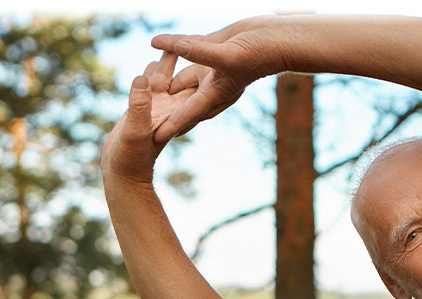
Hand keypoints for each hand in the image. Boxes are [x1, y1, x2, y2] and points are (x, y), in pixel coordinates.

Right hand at [101, 52, 194, 184]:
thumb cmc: (131, 158)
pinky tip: (151, 64)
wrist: (122, 174)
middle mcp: (169, 109)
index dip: (198, 67)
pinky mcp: (143, 110)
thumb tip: (143, 80)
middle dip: (187, 59)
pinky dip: (150, 75)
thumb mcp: (135, 130)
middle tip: (195, 35)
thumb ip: (139, 105)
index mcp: (174, 112)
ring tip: (174, 42)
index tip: (204, 46)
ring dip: (168, 63)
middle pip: (181, 77)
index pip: (190, 83)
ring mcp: (157, 110)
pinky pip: (148, 88)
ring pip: (164, 80)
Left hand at [150, 16, 285, 141]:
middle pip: (182, 101)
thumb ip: (195, 51)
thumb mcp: (227, 55)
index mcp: (217, 92)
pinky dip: (175, 47)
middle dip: (165, 111)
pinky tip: (159, 43)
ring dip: (165, 77)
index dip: (171, 125)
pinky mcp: (213, 50)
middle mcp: (212, 83)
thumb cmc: (260, 52)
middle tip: (144, 124)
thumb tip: (161, 44)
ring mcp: (211, 67)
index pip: (189, 113)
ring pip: (182, 74)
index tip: (154, 137)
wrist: (277, 38)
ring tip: (145, 86)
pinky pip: (188, 50)